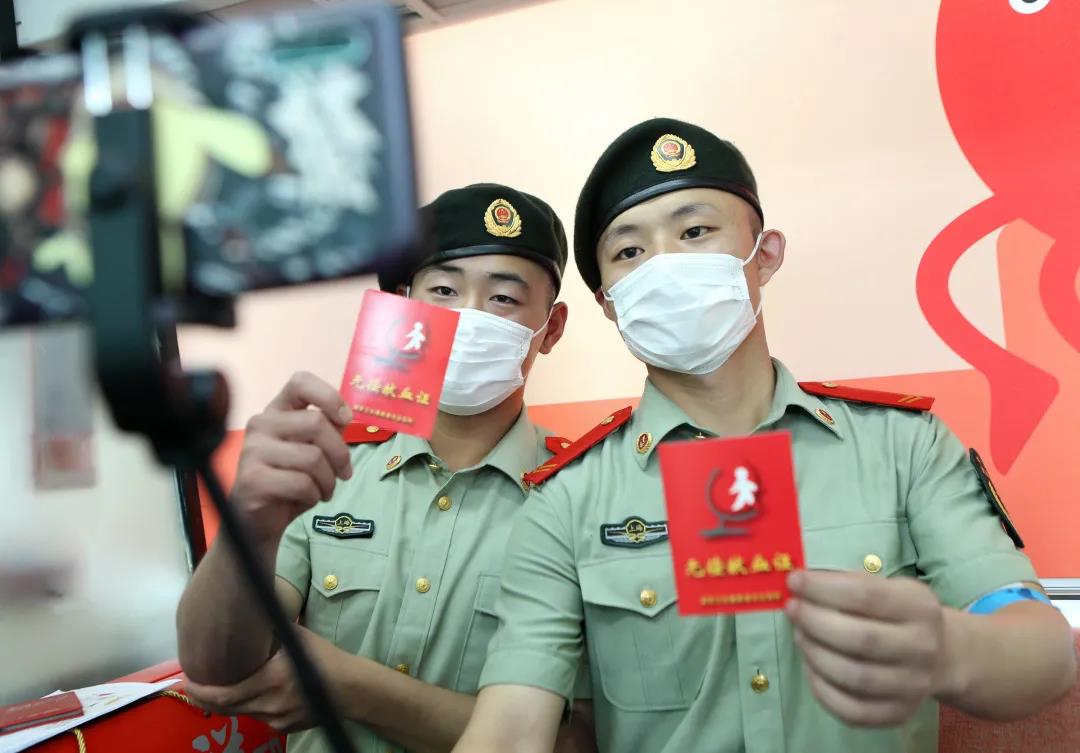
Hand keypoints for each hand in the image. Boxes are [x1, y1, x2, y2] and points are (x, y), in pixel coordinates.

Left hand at [184, 627, 348, 732]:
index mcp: (271, 681)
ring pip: (242, 713)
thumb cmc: (325, 659)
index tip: (188, 680)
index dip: (201, 691)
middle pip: (226, 708)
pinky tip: (249, 695)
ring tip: (215, 688)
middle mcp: (270, 704)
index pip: (224, 694)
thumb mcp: (297, 638)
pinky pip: (259, 717)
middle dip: (205, 698)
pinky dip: (249, 707)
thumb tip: (252, 608)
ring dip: (227, 702)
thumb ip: (274, 629)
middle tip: (193, 685)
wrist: (351, 689)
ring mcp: (277, 719)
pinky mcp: (285, 727)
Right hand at [232, 371, 353, 543]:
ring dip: (329, 480)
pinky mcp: (252, 479)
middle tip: (344, 473)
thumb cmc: (289, 482)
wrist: (260, 521)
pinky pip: (301, 483)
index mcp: (276, 411)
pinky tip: (308, 499)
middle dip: (340, 454)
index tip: (345, 419)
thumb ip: (327, 431)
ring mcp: (252, 450)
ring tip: (324, 490)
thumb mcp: (312, 451)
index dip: (329, 396)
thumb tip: (344, 419)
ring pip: (313, 457)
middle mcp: (261, 424)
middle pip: (317, 424)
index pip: (300, 382)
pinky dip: (314, 495)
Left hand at [785, 570, 947, 726]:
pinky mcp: (899, 714)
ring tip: (800, 635)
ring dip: (814, 653)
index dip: (823, 588)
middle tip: (792, 609)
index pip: (865, 595)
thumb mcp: (887, 586)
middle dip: (814, 622)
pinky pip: (852, 710)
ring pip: (853, 676)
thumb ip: (848, 583)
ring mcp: (913, 686)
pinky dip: (822, 689)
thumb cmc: (897, 613)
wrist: (941, 655)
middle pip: (859, 638)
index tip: (794, 582)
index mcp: (919, 607)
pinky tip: (811, 667)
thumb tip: (801, 584)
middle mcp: (922, 648)